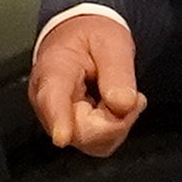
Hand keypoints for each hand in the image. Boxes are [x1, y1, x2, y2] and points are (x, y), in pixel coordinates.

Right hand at [29, 11, 145, 155]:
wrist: (78, 39)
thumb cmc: (91, 38)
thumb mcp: (112, 42)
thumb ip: (118, 71)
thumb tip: (123, 105)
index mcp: (53, 71)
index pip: (52, 98)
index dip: (58, 119)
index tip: (62, 137)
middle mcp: (47, 103)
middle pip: (80, 131)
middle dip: (115, 120)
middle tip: (133, 95)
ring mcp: (57, 121)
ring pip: (93, 142)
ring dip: (117, 124)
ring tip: (120, 93)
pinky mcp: (72, 132)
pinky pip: (98, 143)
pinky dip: (115, 129)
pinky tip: (115, 107)